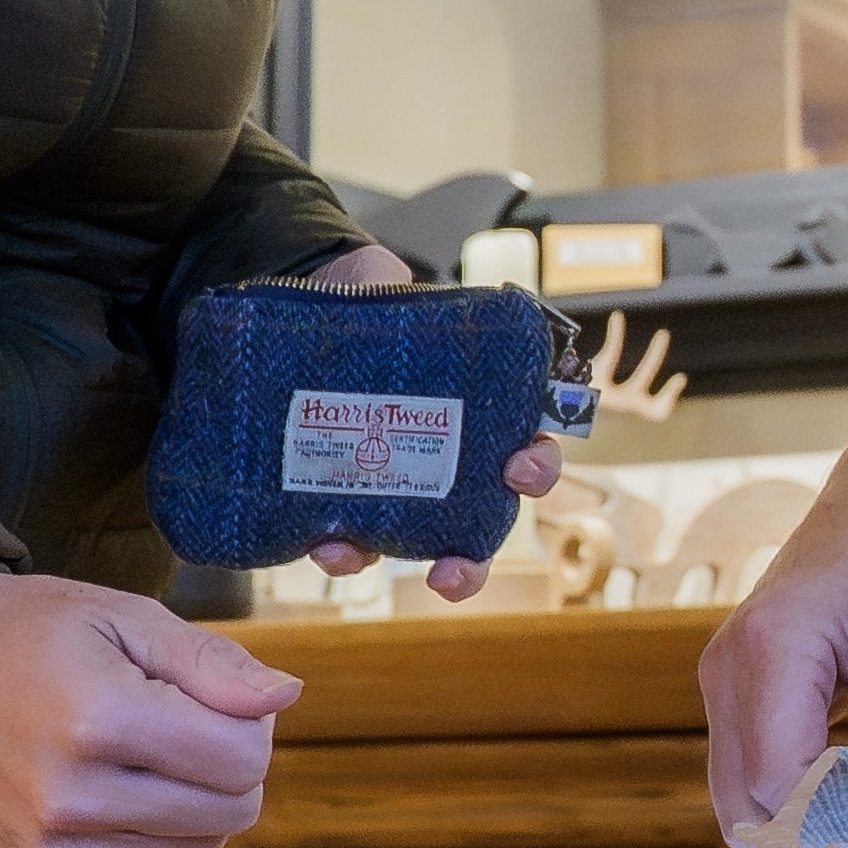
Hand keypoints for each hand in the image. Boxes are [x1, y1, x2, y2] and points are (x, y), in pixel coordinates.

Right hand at [0, 572, 301, 847]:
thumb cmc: (36, 634)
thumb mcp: (128, 617)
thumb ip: (213, 664)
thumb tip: (286, 697)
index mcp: (100, 721)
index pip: (242, 761)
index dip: (249, 724)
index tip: (208, 695)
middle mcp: (74, 797)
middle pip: (231, 813)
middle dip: (230, 764)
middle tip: (184, 719)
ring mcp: (54, 845)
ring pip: (197, 844)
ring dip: (193, 796)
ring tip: (143, 745)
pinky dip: (148, 822)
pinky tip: (106, 777)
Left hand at [287, 239, 568, 598]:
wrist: (312, 317)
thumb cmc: (372, 310)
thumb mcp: (391, 292)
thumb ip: (393, 289)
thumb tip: (384, 281)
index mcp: (482, 414)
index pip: (526, 449)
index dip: (534, 467)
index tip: (519, 467)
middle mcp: (448, 463)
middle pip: (481, 523)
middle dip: (475, 557)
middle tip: (458, 566)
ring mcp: (395, 488)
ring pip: (415, 546)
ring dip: (400, 566)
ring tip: (366, 563)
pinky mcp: (340, 497)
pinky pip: (347, 537)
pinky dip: (340, 550)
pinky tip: (325, 544)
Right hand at [698, 477, 847, 840]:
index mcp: (771, 647)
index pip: (782, 784)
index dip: (839, 834)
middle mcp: (727, 670)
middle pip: (748, 808)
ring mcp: (723, 684)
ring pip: (745, 804)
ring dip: (816, 834)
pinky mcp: (736, 696)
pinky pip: (758, 777)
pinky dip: (809, 805)